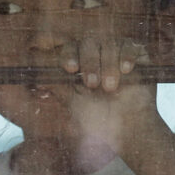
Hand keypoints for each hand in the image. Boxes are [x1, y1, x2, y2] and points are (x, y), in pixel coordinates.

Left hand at [58, 35, 158, 151]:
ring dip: (108, 64)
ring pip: (109, 43)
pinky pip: (132, 45)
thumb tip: (37, 78)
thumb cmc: (98, 119)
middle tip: (92, 84)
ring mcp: (117, 53)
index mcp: (79, 62)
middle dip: (89, 62)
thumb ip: (58, 87)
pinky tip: (126, 70)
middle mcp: (97, 54)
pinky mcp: (138, 56)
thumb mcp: (74, 102)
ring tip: (110, 87)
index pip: (70, 48)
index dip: (69, 55)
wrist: (127, 131)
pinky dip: (127, 55)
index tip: (70, 68)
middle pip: (89, 42)